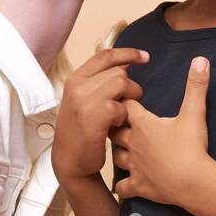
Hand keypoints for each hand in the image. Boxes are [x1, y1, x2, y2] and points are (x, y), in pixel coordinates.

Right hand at [51, 46, 147, 186]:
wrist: (70, 161)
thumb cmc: (82, 132)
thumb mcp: (85, 101)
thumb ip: (101, 83)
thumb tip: (126, 65)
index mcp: (75, 79)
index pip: (105, 56)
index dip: (128, 53)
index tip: (145, 57)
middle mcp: (77, 85)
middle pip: (119, 71)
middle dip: (131, 88)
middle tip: (126, 106)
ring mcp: (83, 99)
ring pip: (122, 83)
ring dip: (130, 100)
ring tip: (121, 115)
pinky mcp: (94, 115)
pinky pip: (122, 105)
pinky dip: (124, 116)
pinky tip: (116, 126)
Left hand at [109, 57, 211, 205]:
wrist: (193, 181)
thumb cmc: (191, 147)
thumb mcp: (194, 113)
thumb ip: (196, 86)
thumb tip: (200, 59)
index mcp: (144, 124)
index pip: (125, 106)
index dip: (126, 100)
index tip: (129, 98)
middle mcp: (134, 143)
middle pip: (115, 130)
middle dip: (115, 125)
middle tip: (121, 122)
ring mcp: (135, 166)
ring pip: (117, 157)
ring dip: (120, 153)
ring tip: (125, 150)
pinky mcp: (139, 186)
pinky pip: (123, 187)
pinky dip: (123, 186)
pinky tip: (125, 184)